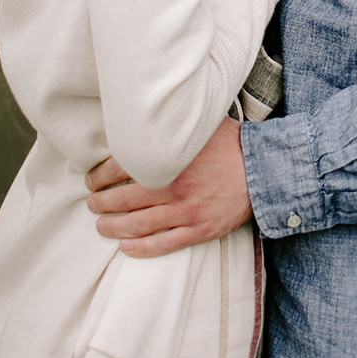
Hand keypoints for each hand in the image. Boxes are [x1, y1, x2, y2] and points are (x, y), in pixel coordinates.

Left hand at [86, 116, 250, 257]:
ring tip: (101, 224)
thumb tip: (145, 109)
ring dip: (113, 226)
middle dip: (101, 202)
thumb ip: (173, 122)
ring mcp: (187, 211)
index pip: (122, 166)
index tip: (92, 179)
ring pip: (138, 225)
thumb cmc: (231, 144)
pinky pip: (162, 245)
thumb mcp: (201, 123)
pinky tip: (125, 246)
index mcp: (172, 157)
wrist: (264, 171)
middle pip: (124, 199)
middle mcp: (175, 186)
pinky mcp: (198, 230)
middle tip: (92, 201)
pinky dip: (139, 248)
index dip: (100, 175)